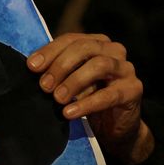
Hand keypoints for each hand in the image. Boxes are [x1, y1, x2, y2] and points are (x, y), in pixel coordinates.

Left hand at [27, 33, 152, 164]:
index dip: (49, 51)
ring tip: (57, 98)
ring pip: (99, 65)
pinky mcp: (133, 90)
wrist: (112, 125)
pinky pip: (109, 95)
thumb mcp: (68, 81)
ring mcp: (125, 69)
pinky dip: (86, 104)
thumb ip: (54, 71)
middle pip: (84, 48)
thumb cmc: (85, 98)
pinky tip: (69, 113)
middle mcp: (113, 51)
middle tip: (44, 86)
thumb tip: (31, 67)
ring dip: (74, 82)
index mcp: (95, 43)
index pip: (71, 39)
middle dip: (60, 66)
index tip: (31, 67)